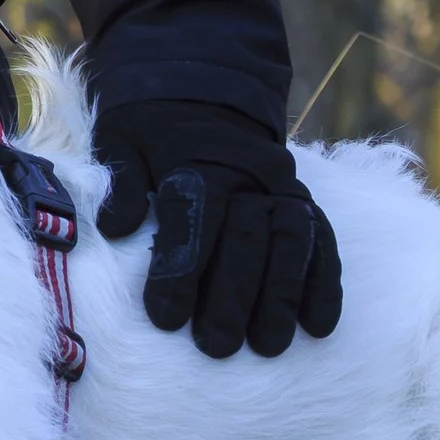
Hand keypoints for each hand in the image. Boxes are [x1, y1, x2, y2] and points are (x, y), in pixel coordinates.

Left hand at [97, 100, 341, 357]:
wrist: (204, 92)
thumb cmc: (152, 130)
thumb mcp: (122, 140)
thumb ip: (121, 183)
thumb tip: (115, 224)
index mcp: (197, 161)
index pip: (194, 218)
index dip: (180, 270)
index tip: (166, 319)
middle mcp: (247, 175)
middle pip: (246, 239)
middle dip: (232, 297)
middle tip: (217, 347)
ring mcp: (282, 189)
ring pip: (290, 243)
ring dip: (282, 297)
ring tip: (269, 347)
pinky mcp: (304, 203)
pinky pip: (323, 243)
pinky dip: (324, 284)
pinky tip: (319, 326)